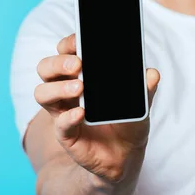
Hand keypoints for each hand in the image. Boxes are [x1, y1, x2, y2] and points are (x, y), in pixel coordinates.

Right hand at [34, 33, 160, 182]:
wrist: (127, 153)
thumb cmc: (128, 119)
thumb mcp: (141, 101)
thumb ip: (144, 87)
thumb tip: (152, 74)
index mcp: (82, 74)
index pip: (65, 51)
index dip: (69, 43)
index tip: (80, 40)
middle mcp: (66, 89)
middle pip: (46, 68)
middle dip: (58, 63)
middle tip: (78, 65)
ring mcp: (63, 111)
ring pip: (42, 93)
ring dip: (58, 88)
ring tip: (80, 88)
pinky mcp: (66, 134)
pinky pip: (59, 124)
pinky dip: (68, 117)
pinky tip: (81, 114)